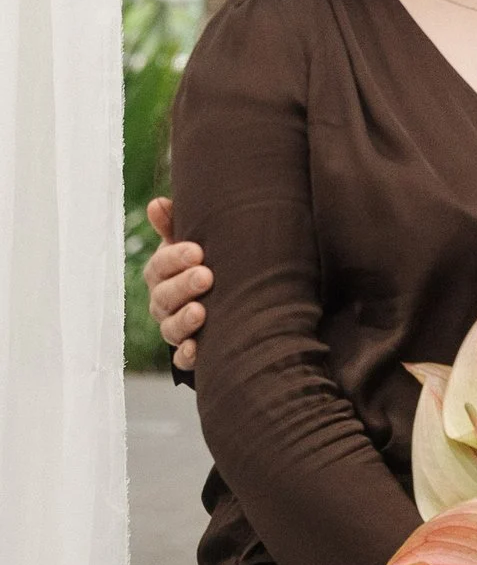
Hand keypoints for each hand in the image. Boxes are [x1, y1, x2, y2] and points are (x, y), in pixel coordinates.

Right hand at [144, 198, 209, 371]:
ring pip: (170, 329)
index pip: (160, 266)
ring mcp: (175, 330)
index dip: (174, 259)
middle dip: (183, 286)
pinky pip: (183, 360)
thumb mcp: (194, 243)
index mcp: (163, 275)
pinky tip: (198, 348)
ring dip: (184, 320)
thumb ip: (175, 226)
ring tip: (202, 311)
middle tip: (206, 276)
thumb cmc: (208, 264)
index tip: (197, 251)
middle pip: (164, 297)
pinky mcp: (190, 354)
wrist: (233, 301)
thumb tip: (157, 204)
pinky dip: (189, 356)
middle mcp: (164, 304)